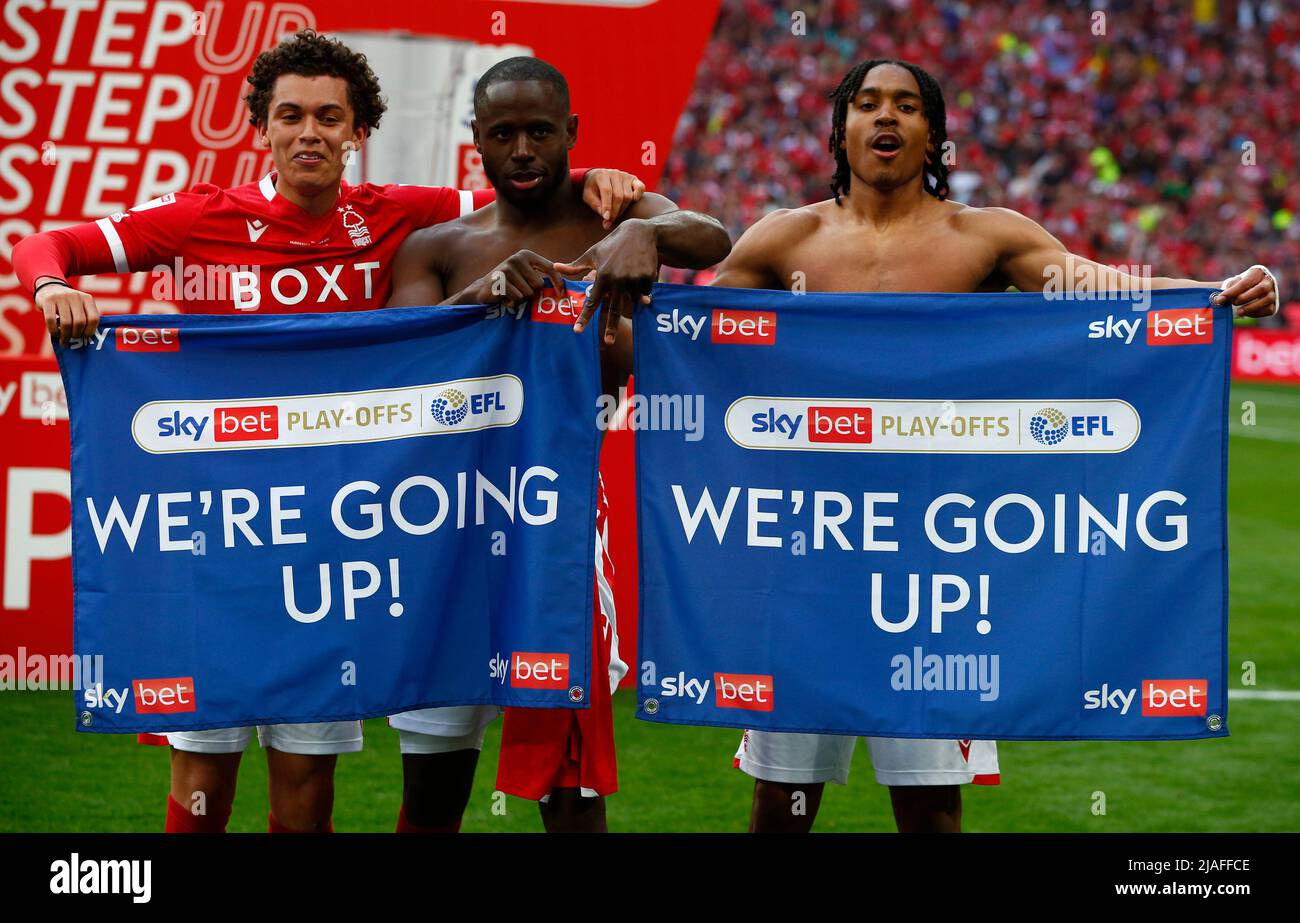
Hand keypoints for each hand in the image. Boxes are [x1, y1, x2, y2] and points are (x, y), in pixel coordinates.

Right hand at [36, 279, 99, 346]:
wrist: (49, 288)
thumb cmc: (67, 304)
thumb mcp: (80, 306)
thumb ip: (85, 318)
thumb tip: (87, 339)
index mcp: (87, 299)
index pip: (94, 318)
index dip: (89, 331)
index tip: (84, 337)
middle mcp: (76, 296)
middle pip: (80, 322)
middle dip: (76, 335)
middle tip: (72, 340)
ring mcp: (62, 297)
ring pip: (66, 323)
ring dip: (65, 336)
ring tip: (63, 340)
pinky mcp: (48, 300)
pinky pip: (51, 320)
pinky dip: (53, 331)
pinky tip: (55, 333)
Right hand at [469, 250, 564, 306]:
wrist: (484, 289)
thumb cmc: (511, 284)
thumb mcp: (526, 274)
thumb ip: (542, 275)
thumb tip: (566, 283)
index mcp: (527, 255)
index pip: (550, 268)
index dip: (558, 282)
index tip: (561, 294)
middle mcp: (517, 258)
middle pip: (538, 284)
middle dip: (532, 293)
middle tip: (520, 291)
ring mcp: (507, 269)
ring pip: (528, 293)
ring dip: (521, 299)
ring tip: (511, 293)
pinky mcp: (500, 281)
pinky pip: (517, 298)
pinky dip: (513, 302)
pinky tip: (505, 298)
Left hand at [554, 219, 657, 343]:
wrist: (641, 232)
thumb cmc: (613, 244)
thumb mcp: (593, 253)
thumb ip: (575, 266)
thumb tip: (555, 267)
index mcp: (602, 275)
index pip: (591, 301)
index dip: (584, 317)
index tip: (577, 331)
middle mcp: (617, 280)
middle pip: (613, 310)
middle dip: (610, 328)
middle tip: (608, 342)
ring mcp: (633, 279)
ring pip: (632, 300)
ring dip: (632, 297)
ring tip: (634, 281)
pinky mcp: (647, 278)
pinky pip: (644, 293)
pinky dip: (643, 290)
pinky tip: (642, 274)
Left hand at [582, 169, 645, 230]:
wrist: (599, 177)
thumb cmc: (593, 188)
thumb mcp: (588, 196)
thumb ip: (595, 205)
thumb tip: (607, 216)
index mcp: (602, 175)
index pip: (607, 191)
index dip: (607, 206)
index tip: (607, 219)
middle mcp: (615, 173)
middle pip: (619, 196)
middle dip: (615, 211)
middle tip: (610, 222)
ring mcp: (626, 176)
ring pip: (628, 196)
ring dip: (623, 209)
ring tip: (615, 215)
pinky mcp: (634, 179)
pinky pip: (640, 188)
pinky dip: (638, 196)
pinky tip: (631, 203)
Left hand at [1214, 265, 1279, 317]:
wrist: (1244, 294)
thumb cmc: (1236, 288)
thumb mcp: (1230, 285)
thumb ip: (1224, 292)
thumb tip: (1217, 301)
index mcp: (1257, 272)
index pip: (1247, 281)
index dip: (1233, 291)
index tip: (1220, 298)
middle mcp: (1268, 281)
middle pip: (1261, 289)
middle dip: (1245, 297)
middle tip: (1233, 303)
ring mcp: (1273, 293)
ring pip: (1268, 299)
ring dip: (1251, 307)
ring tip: (1239, 312)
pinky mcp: (1274, 304)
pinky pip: (1268, 309)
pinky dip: (1256, 313)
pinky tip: (1246, 313)